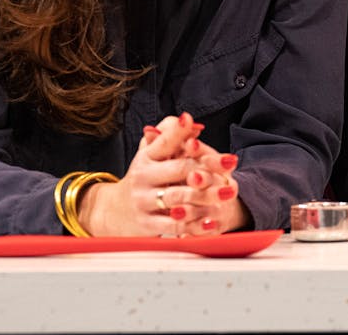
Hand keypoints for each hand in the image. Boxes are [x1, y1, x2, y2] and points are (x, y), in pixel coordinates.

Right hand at [79, 112, 245, 235]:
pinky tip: (211, 223)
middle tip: (230, 164)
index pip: (168, 142)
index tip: (200, 130)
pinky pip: (173, 226)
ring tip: (227, 193)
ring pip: (178, 197)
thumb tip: (191, 121)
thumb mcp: (152, 153)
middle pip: (179, 169)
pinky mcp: (147, 224)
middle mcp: (143, 177)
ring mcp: (144, 201)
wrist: (116, 211)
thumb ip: (171, 135)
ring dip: (205, 195)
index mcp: (146, 156)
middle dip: (206, 166)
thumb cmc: (145, 176)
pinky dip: (193, 225)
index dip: (184, 135)